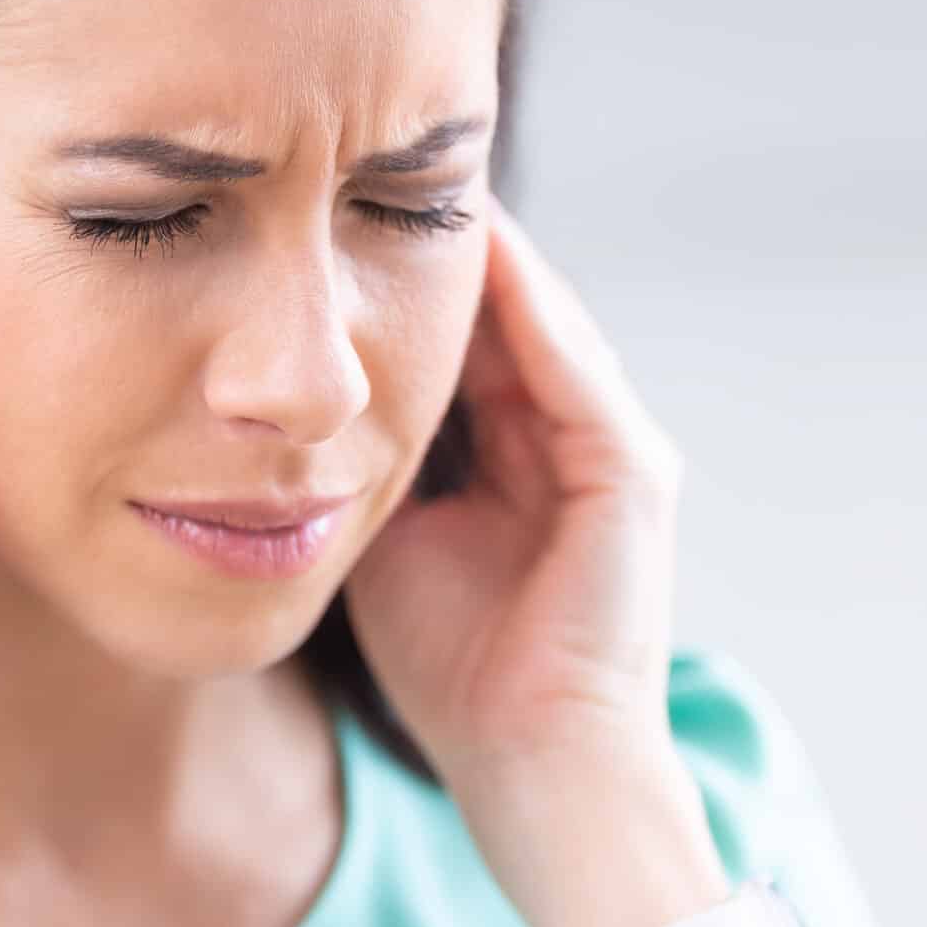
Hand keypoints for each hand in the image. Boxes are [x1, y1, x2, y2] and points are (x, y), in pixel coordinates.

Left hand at [343, 190, 688, 780]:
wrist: (527, 761)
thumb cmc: (454, 667)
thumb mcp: (389, 535)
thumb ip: (364, 461)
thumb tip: (294, 400)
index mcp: (517, 453)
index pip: (465, 339)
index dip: (405, 276)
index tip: (340, 215)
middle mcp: (571, 435)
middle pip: (504, 314)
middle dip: (441, 247)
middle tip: (377, 166)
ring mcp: (611, 448)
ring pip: (542, 322)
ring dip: (487, 256)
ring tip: (426, 180)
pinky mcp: (632, 471)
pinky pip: (573, 368)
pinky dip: (528, 309)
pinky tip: (478, 251)